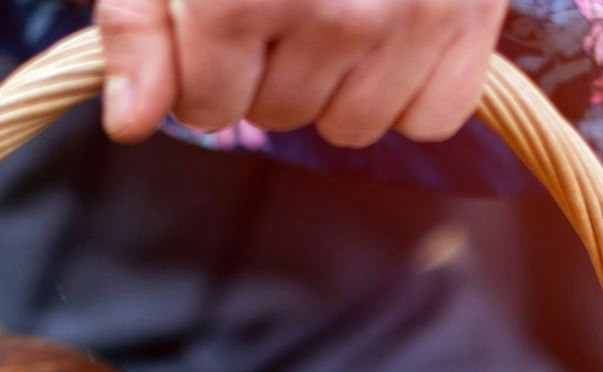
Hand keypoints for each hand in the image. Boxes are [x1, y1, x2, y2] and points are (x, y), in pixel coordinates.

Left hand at [96, 0, 508, 148]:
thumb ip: (140, 24)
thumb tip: (132, 120)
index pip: (208, 108)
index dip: (200, 73)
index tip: (215, 25)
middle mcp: (335, 15)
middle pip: (278, 116)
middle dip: (266, 72)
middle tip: (282, 0)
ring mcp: (411, 19)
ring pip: (353, 127)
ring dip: (336, 86)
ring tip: (336, 12)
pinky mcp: (470, 18)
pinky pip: (432, 118)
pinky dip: (409, 90)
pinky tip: (391, 36)